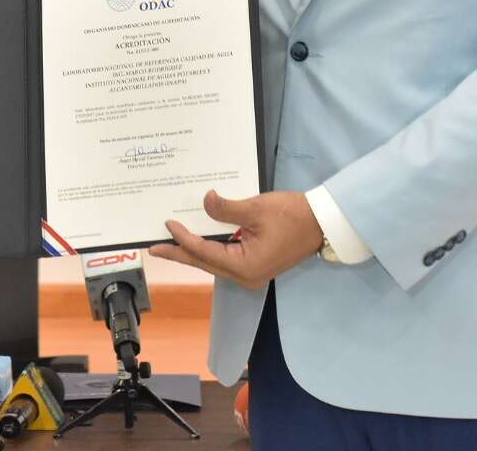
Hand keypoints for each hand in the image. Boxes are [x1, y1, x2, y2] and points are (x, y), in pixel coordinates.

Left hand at [148, 190, 322, 289]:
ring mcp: (251, 272)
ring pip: (213, 262)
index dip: (184, 239)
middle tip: (154, 249)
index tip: (168, 225)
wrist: (322, 223)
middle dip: (180, 254)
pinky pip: (224, 258)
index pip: (206, 252)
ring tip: (169, 245)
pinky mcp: (254, 264)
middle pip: (205, 262)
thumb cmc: (293, 215)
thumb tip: (205, 201)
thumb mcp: (257, 209)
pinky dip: (208, 249)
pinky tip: (195, 241)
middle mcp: (246, 276)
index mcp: (247, 266)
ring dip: (192, 252)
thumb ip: (227, 209)